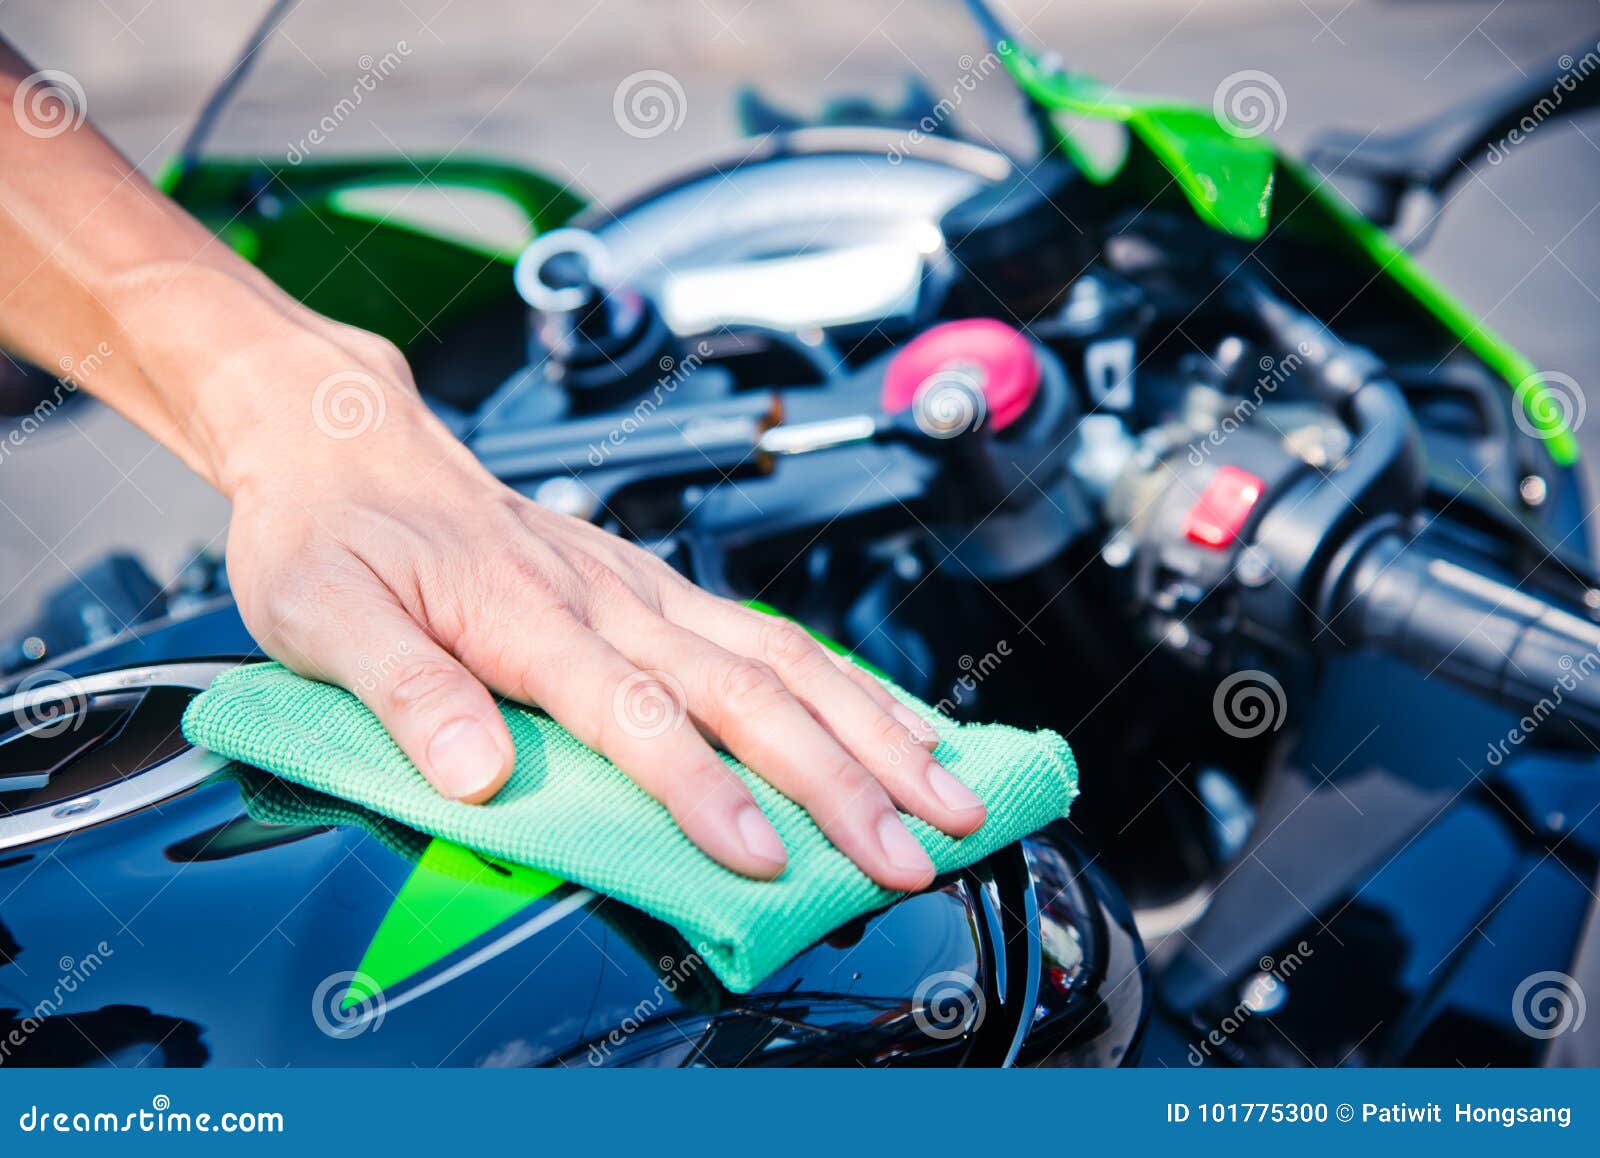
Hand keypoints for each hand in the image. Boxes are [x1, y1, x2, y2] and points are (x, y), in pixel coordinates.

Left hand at [221, 324, 986, 890]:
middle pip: (749, 689)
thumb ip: (403, 691)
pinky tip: (896, 723)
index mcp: (529, 612)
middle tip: (915, 849)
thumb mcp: (323, 615)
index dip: (705, 787)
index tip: (766, 858)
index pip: (638, 711)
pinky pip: (771, 633)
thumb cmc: (329, 533)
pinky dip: (846, 683)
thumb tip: (479, 774)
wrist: (351, 436)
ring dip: (873, 730)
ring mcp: (643, 587)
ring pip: (785, 657)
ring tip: (951, 791)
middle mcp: (609, 596)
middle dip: (842, 777)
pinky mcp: (656, 585)